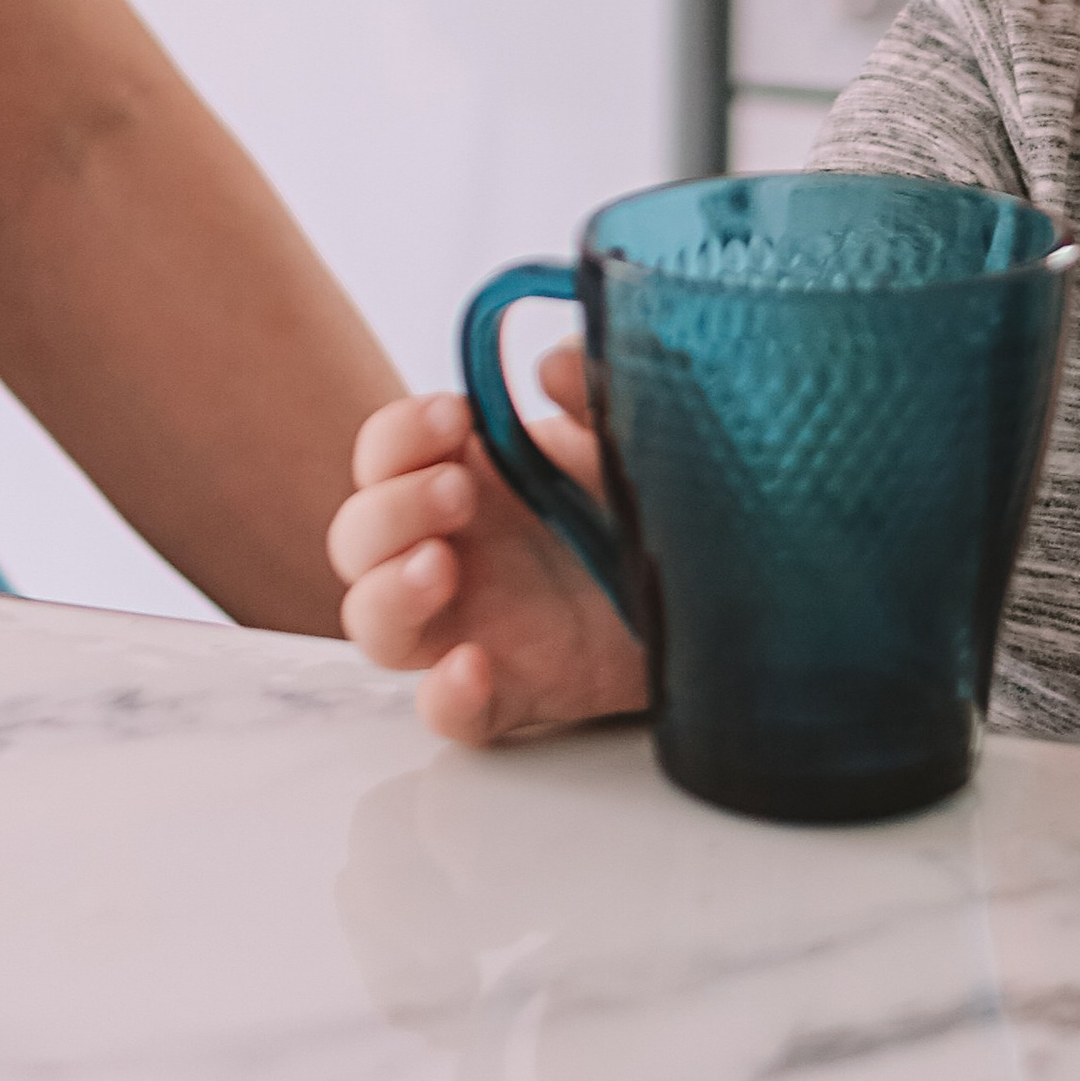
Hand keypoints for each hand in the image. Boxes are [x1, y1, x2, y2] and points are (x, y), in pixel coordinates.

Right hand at [328, 345, 646, 745]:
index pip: (385, 455)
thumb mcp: (629, 436)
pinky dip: (446, 698)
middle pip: (358, 539)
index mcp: (463, 480)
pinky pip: (451, 715)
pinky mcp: (513, 693)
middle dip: (393, 508)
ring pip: (374, 627)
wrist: (720, 586)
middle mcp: (448, 555)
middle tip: (459, 491)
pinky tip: (473, 666)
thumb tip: (553, 365)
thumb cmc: (647, 503)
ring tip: (439, 565)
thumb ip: (593, 392)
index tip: (455, 417)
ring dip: (387, 592)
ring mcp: (471, 628)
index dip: (399, 436)